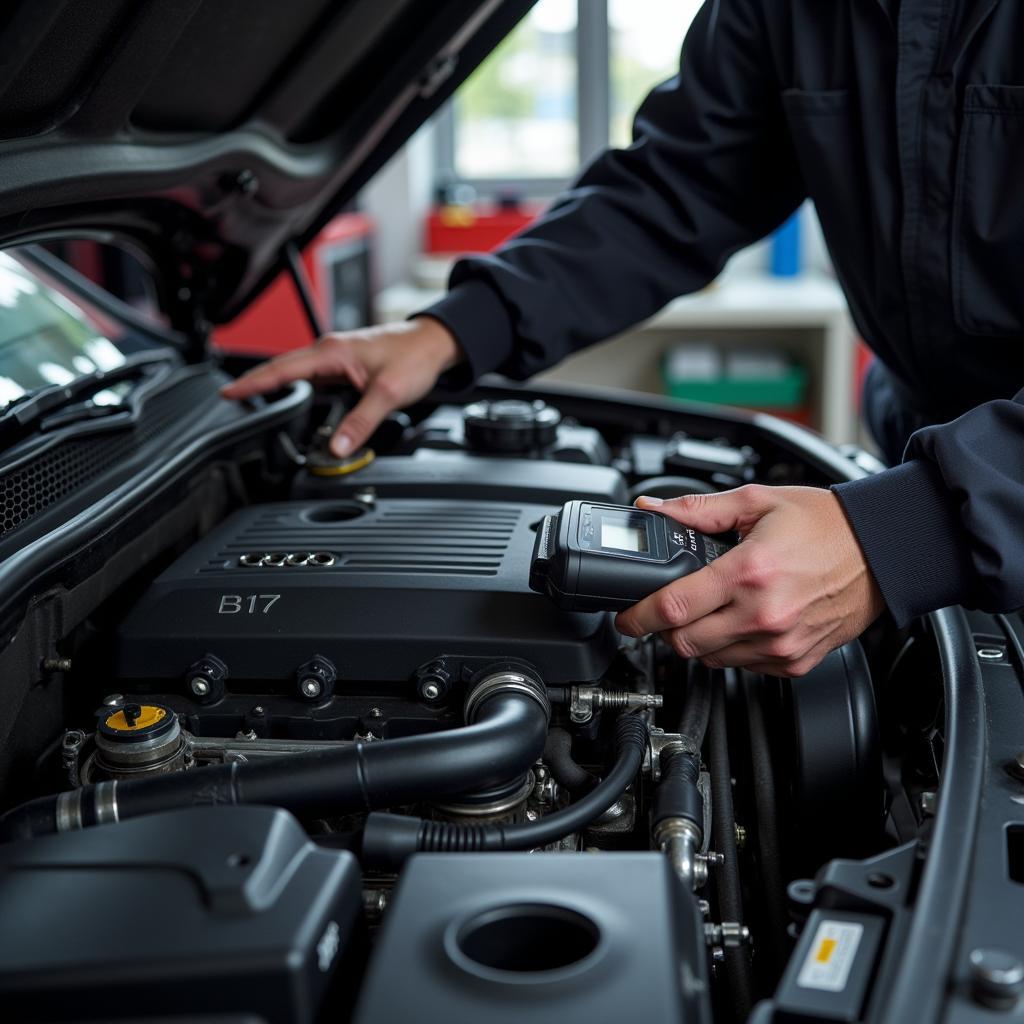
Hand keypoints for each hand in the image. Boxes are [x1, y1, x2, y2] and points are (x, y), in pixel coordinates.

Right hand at [220, 318, 463, 455]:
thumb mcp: (387, 393)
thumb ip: (361, 422)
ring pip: (296, 374)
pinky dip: (296, 388)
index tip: (228, 393)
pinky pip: (312, 378)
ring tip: (252, 402)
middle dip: (255, 384)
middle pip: (282, 369)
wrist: (435, 344)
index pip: (282, 369)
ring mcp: (335, 358)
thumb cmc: (414, 357)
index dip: (253, 383)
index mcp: (332, 352)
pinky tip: (291, 400)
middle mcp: (329, 351)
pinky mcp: (344, 366)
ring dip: (275, 386)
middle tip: (230, 400)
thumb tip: (338, 446)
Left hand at [615, 485, 884, 676]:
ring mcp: (780, 644)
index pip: (672, 608)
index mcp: (749, 572)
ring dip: (698, 640)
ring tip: (711, 611)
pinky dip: (732, 650)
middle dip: (665, 630)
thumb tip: (654, 511)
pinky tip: (741, 622)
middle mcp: (763, 614)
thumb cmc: (827, 525)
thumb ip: (697, 510)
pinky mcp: (794, 662)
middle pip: (684, 643)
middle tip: (666, 612)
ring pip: (711, 659)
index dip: (638, 616)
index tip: (626, 618)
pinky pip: (743, 668)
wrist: (883, 551)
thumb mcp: (757, 502)